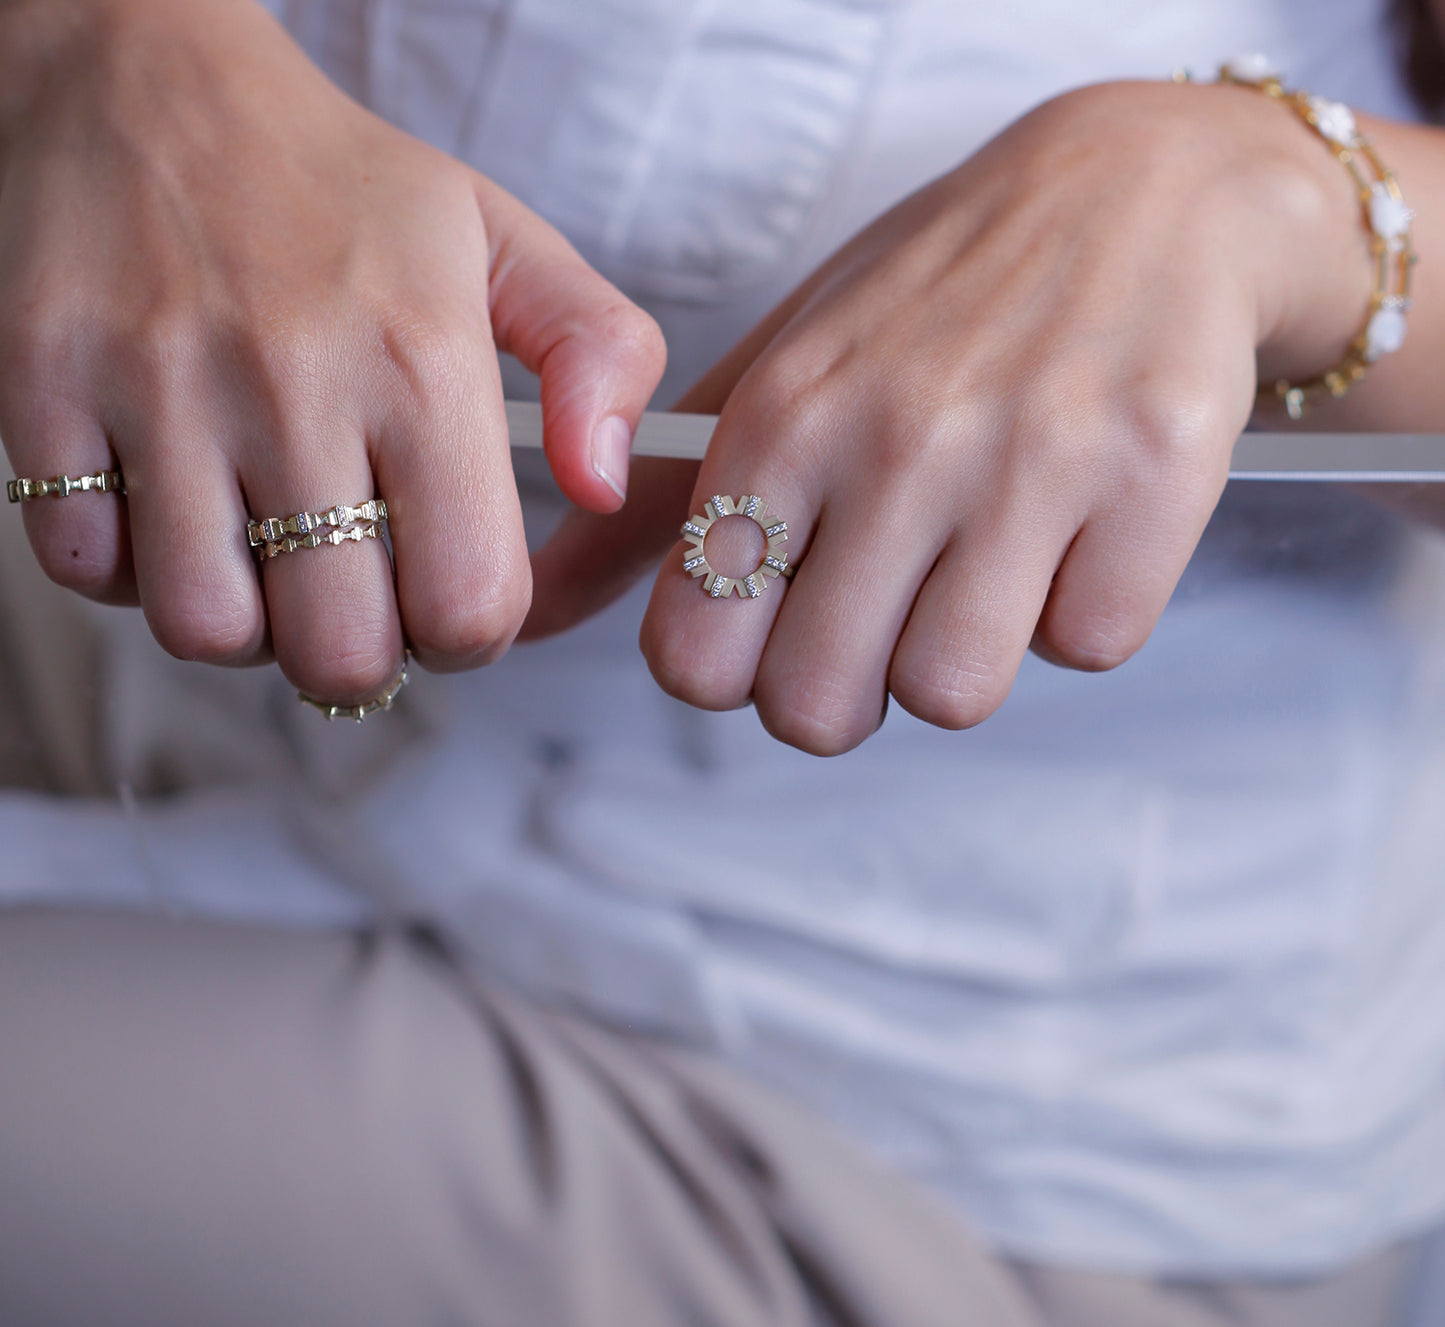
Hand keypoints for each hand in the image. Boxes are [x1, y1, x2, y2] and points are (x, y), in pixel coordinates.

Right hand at [0, 0, 663, 702]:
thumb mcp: (508, 245)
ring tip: (264, 554)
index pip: (468, 605)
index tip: (447, 596)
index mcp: (422, 362)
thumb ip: (603, 358)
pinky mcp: (41, 388)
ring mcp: (155, 388)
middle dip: (362, 657)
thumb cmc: (344, 191)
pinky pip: (85, 568)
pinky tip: (172, 507)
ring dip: (246, 625)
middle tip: (357, 597)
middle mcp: (292, 382)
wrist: (149, 79)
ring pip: (207, 630)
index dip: (470, 634)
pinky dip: (130, 569)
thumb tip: (605, 489)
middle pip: (340, 653)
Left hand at [525, 79, 1373, 753]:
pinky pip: (1088, 645)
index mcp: (786, 416)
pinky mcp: (1157, 476)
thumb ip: (664, 497)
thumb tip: (543, 597)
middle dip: (847, 688)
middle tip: (886, 611)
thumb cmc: (940, 294)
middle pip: (818, 708)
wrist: (1144, 191)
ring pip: (951, 695)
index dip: (734, 672)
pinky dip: (1081, 610)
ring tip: (985, 564)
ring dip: (964, 655)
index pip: (696, 657)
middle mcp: (897, 437)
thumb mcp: (783, 365)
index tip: (777, 626)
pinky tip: (1078, 530)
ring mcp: (1032, 457)